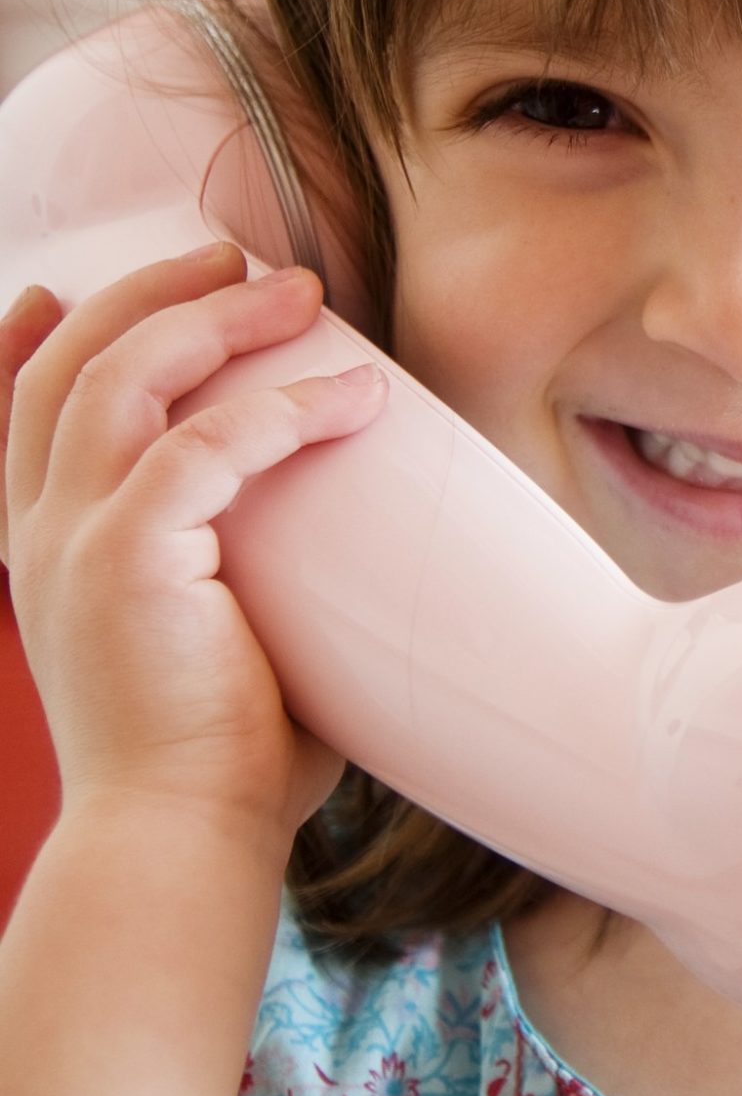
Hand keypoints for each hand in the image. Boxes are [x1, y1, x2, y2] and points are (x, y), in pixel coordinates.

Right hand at [0, 242, 386, 842]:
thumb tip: (336, 548)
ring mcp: (72, 542)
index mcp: (48, 551)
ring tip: (297, 290)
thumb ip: (239, 576)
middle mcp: (42, 535)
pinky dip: (282, 407)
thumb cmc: (223, 760)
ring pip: (123, 378)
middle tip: (236, 256)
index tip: (68, 285)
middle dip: (151, 294)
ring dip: (212, 319)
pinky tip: (355, 395)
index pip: (19, 411)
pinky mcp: (126, 558)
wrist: (181, 838)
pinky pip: (204, 446)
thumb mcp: (217, 640)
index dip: (39, 336)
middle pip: (69, 365)